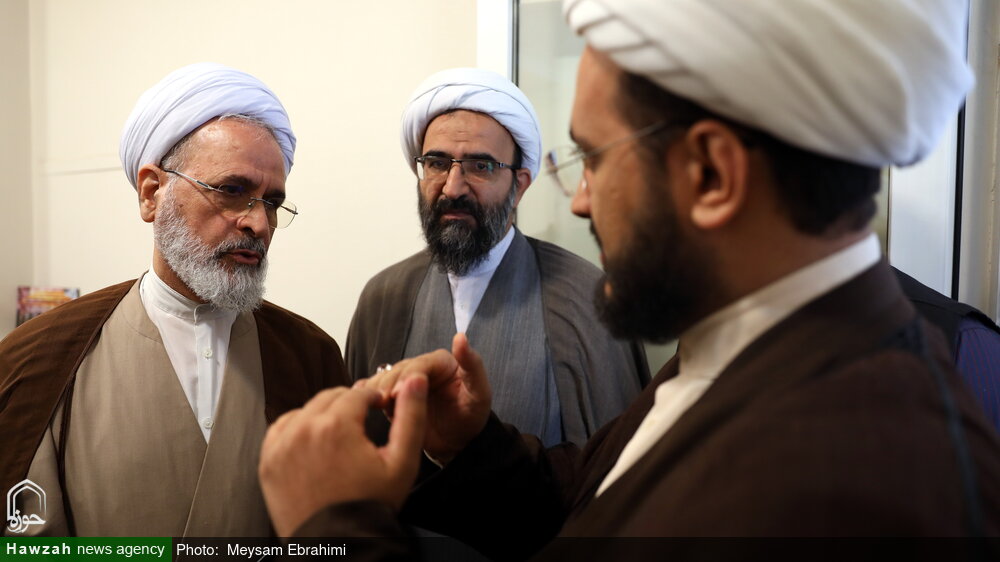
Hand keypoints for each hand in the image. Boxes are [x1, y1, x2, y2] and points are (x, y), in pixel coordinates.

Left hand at [258, 375, 427, 536]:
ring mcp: (282, 445)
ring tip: (338, 435)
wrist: (337, 545)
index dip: (372, 397)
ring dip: (323, 414)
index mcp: (337, 426)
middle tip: (361, 422)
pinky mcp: (269, 461)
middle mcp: (304, 430)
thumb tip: (415, 381)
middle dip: (349, 404)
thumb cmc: (369, 507)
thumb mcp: (402, 462)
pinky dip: (298, 429)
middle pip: (330, 397)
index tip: (378, 406)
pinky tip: (314, 442)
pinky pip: (282, 428)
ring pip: (306, 410)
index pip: (357, 392)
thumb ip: (411, 416)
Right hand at [357, 333, 491, 462]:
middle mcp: (423, 367)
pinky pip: (378, 390)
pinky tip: (364, 400)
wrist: (456, 443)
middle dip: (390, 384)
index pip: (421, 363)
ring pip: (385, 378)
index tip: (399, 391)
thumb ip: (473, 365)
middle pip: (399, 369)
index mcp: (442, 361)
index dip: (408, 375)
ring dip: (378, 389)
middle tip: (385, 401)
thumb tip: (460, 336)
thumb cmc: (471, 417)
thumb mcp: (480, 393)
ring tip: (375, 403)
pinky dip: (369, 394)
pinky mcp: (395, 396)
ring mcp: (407, 381)